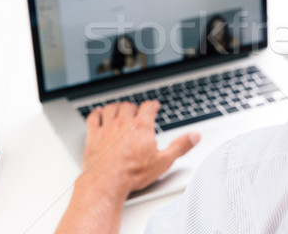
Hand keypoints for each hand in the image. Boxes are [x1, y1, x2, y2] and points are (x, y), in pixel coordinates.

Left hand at [56, 101, 199, 232]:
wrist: (106, 183)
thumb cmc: (133, 174)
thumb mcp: (163, 161)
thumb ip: (180, 146)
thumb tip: (194, 136)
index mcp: (141, 126)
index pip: (148, 107)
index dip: (153, 105)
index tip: (154, 106)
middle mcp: (123, 123)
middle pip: (129, 106)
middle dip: (134, 107)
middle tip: (137, 111)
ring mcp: (107, 128)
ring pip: (111, 108)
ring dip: (117, 106)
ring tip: (119, 109)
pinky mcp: (93, 135)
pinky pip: (93, 117)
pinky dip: (97, 113)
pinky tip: (99, 113)